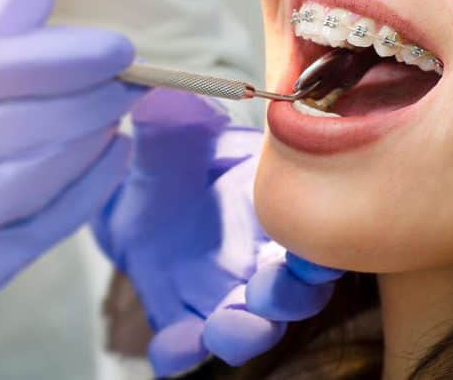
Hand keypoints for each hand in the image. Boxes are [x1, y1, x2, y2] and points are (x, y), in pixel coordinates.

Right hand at [0, 0, 145, 335]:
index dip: (62, 57)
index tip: (120, 50)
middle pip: (11, 126)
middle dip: (86, 101)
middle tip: (131, 84)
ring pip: (27, 181)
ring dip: (88, 144)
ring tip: (115, 115)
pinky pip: (42, 225)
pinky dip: (89, 187)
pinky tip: (113, 154)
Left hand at [92, 89, 343, 375]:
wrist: (127, 188)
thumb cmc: (168, 153)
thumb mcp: (167, 130)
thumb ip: (174, 120)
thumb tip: (165, 100)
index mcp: (271, 204)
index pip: (315, 228)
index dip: (324, 242)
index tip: (317, 248)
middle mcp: (258, 255)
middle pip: (296, 291)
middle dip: (290, 297)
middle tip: (267, 290)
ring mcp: (221, 291)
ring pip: (250, 327)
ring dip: (245, 333)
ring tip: (223, 327)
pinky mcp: (181, 315)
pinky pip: (186, 347)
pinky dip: (181, 353)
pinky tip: (170, 348)